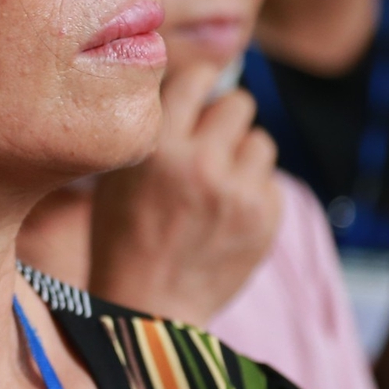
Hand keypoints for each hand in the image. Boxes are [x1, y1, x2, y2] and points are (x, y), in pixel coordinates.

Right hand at [86, 61, 281, 324]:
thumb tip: (198, 85)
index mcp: (157, 146)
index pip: (198, 78)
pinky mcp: (265, 219)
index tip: (196, 100)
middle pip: (240, 103)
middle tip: (209, 146)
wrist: (147, 310)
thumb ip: (157, 128)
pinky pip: (271, 181)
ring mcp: (237, 193)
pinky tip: (226, 217)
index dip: (199, 87)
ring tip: (217, 187)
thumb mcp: (118, 174)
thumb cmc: (124, 236)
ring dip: (242, 158)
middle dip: (226, 121)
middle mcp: (200, 163)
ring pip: (261, 142)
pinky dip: (252, 194)